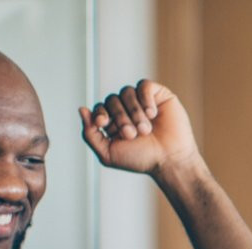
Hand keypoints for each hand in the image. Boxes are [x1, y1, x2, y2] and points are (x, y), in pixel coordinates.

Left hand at [79, 79, 201, 178]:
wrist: (169, 159)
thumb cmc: (141, 159)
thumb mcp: (108, 153)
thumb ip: (90, 134)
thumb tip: (81, 109)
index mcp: (114, 121)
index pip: (99, 107)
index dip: (99, 113)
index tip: (103, 123)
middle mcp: (127, 109)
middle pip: (112, 99)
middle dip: (120, 117)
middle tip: (131, 134)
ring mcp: (142, 101)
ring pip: (127, 92)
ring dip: (134, 112)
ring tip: (145, 130)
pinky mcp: (158, 95)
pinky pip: (144, 85)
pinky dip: (145, 99)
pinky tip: (152, 114)